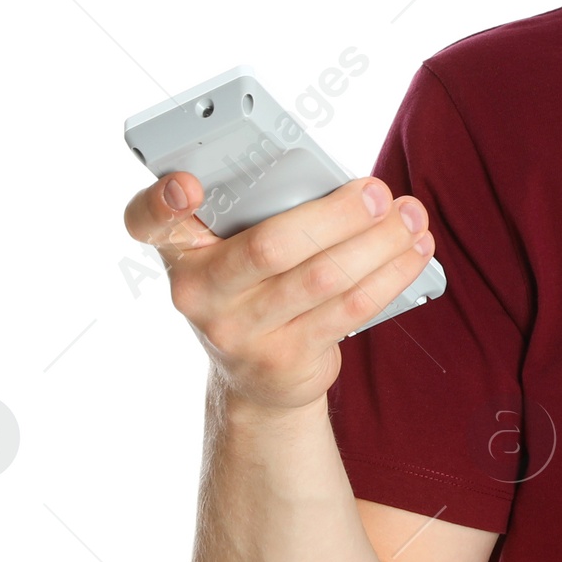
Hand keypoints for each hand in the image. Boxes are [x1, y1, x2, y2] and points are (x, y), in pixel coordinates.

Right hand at [123, 172, 434, 411]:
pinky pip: (350, 310)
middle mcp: (199, 294)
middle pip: (270, 246)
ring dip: (379, 243)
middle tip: (378, 192)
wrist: (257, 377)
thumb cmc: (255, 285)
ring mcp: (239, 333)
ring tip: (411, 217)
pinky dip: (390, 275)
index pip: (147, 221)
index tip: (189, 184)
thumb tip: (349, 189)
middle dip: (335, 215)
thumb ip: (263, 211)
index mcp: (180, 250)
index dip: (161, 201)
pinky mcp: (285, 360)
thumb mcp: (236, 249)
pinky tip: (414, 251)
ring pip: (323, 278)